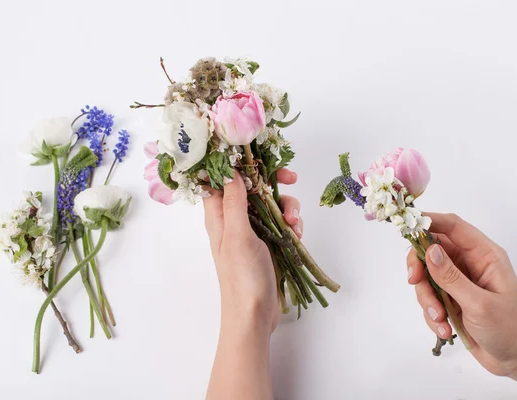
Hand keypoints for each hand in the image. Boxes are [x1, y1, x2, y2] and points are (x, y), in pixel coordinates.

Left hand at [203, 168, 300, 333]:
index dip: (237, 164)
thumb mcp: (237, 236)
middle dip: (273, 182)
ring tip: (294, 224)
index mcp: (219, 215)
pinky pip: (283, 222)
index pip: (222, 179)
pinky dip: (292, 224)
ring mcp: (253, 230)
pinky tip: (296, 235)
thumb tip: (230, 169)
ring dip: (287, 207)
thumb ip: (235, 202)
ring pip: (272, 203)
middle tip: (291, 178)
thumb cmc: (242, 278)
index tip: (258, 157)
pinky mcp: (269, 242)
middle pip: (253, 186)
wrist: (255, 314)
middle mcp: (235, 219)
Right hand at [407, 213, 516, 395]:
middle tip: (414, 282)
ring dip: (427, 300)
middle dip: (420, 269)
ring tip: (440, 320)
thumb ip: (451, 277)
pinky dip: (431, 314)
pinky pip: (429, 297)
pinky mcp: (451, 298)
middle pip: (431, 250)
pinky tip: (445, 329)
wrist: (516, 359)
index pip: (453, 227)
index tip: (407, 227)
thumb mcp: (479, 304)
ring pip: (426, 277)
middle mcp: (470, 264)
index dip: (429, 221)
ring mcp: (459, 281)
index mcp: (485, 256)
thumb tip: (429, 250)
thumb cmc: (509, 329)